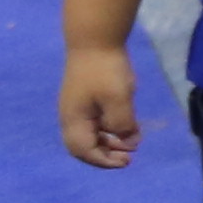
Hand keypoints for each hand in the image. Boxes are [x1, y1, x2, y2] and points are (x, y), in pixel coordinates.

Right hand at [58, 43, 137, 167]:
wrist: (95, 41)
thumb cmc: (106, 71)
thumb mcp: (118, 100)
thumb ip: (122, 124)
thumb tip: (129, 142)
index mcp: (74, 121)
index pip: (84, 151)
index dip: (104, 161)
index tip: (126, 162)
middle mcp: (71, 117)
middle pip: (84, 146)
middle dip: (106, 154)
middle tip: (130, 156)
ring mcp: (77, 107)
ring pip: (90, 134)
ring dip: (110, 142)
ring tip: (132, 143)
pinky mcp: (85, 98)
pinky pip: (95, 122)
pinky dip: (109, 129)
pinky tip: (126, 126)